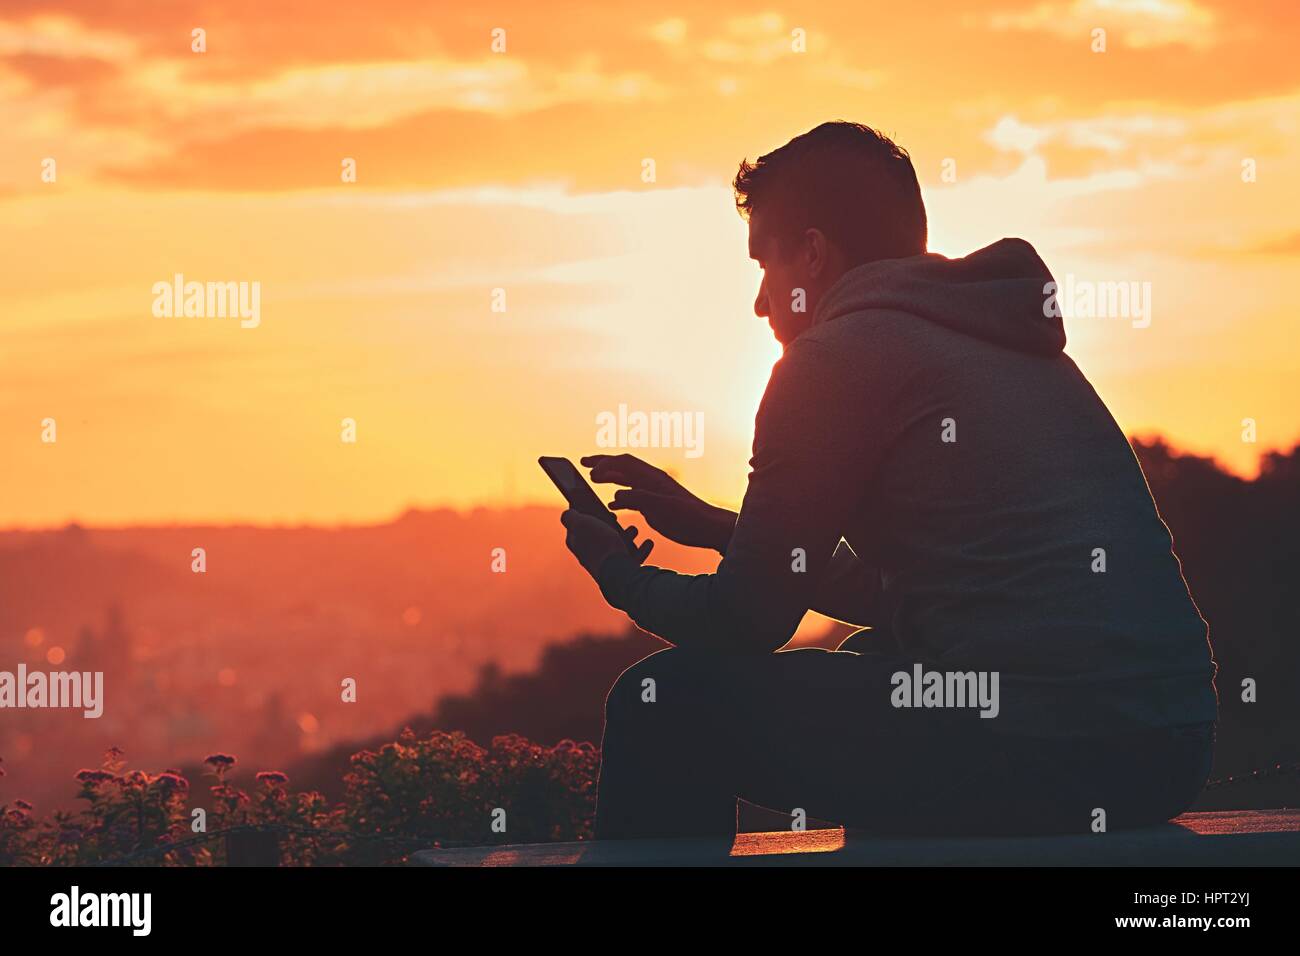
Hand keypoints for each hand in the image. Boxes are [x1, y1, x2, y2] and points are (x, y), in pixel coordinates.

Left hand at [561, 510, 652, 577]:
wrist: (618, 572)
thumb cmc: (599, 545)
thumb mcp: (580, 523)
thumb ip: (570, 517)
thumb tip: (567, 514)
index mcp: (578, 544)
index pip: (578, 526)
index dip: (586, 513)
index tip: (596, 505)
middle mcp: (591, 555)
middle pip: (600, 535)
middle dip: (609, 524)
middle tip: (615, 517)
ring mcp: (608, 563)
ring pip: (618, 545)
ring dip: (627, 535)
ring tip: (635, 529)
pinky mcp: (623, 570)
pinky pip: (634, 557)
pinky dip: (642, 549)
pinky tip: (648, 542)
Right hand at [581, 453, 737, 553]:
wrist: (707, 527)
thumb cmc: (688, 517)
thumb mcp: (662, 509)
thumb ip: (639, 500)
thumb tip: (615, 496)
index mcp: (652, 478)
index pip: (624, 463)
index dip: (604, 464)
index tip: (588, 472)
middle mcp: (651, 481)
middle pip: (622, 466)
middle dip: (602, 463)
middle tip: (583, 464)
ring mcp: (652, 492)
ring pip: (626, 479)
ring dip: (609, 477)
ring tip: (592, 479)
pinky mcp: (655, 504)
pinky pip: (632, 494)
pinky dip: (619, 494)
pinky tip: (611, 504)